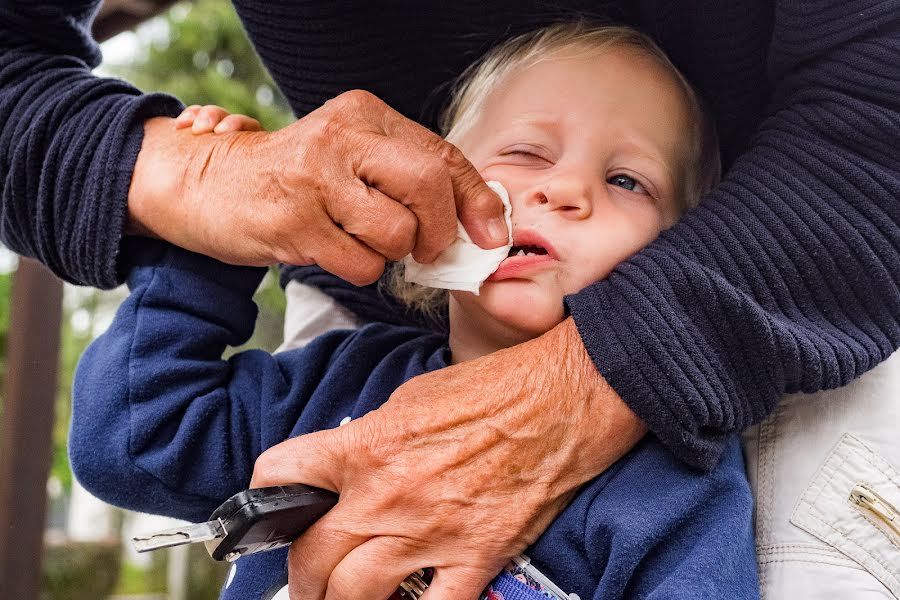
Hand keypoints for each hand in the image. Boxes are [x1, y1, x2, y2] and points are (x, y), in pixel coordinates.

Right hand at [128, 90, 507, 284]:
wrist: (208, 183)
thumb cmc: (296, 178)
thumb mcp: (352, 158)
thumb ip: (407, 179)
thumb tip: (478, 225)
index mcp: (365, 114)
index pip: (442, 155)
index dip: (476, 200)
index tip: (489, 234)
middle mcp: (342, 137)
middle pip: (428, 186)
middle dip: (439, 230)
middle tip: (426, 249)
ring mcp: (315, 178)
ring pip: (396, 234)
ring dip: (389, 254)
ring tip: (358, 239)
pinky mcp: (293, 221)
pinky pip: (360, 265)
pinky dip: (358, 270)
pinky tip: (330, 248)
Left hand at [250, 318, 646, 598]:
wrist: (564, 396)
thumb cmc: (497, 387)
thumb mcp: (415, 396)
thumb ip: (373, 436)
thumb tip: (353, 463)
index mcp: (367, 445)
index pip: (280, 473)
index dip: (266, 492)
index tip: (270, 507)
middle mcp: (387, 494)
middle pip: (310, 555)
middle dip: (298, 577)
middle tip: (303, 582)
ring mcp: (430, 532)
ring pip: (353, 594)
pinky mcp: (476, 558)